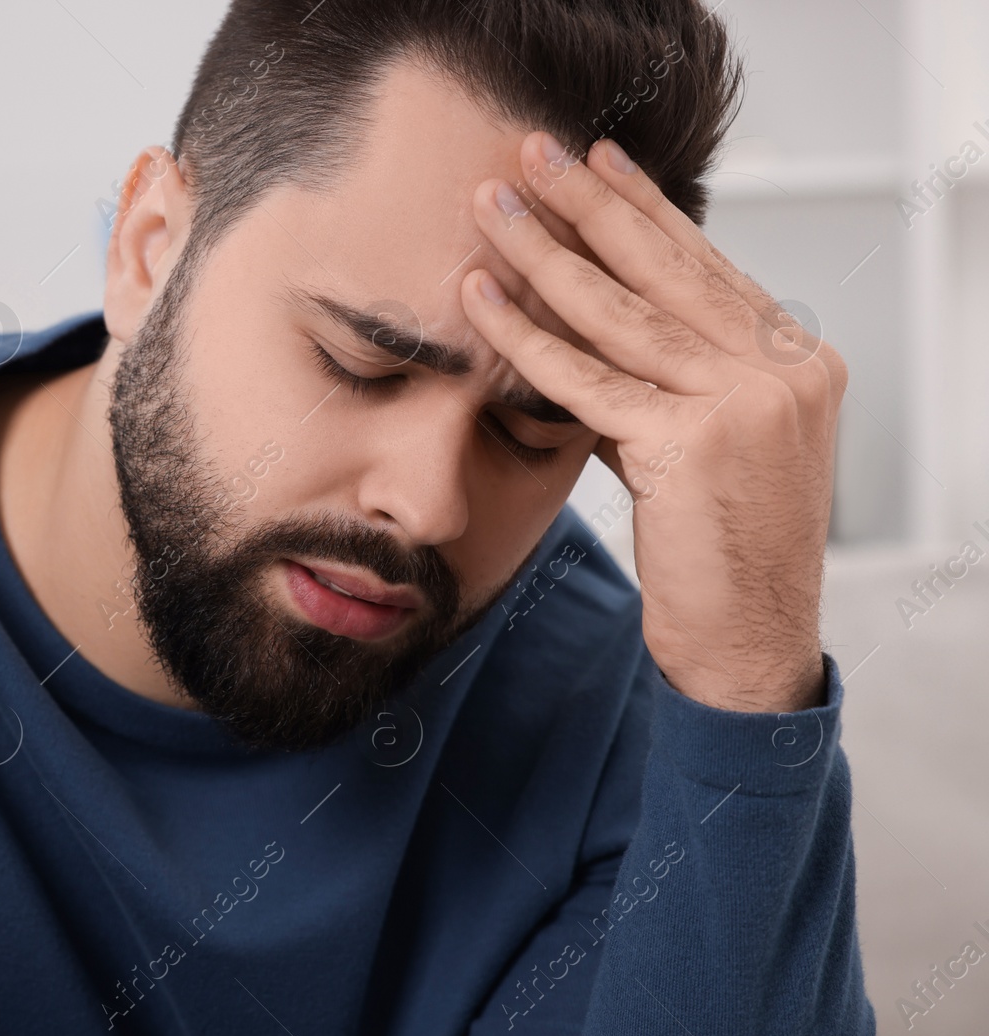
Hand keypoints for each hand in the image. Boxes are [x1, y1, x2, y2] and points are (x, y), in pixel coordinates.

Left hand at [460, 132, 841, 712]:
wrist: (749, 643)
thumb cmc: (718, 554)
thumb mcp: (699, 449)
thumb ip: (658, 385)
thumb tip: (581, 336)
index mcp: (798, 361)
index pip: (705, 266)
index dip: (644, 210)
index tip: (597, 161)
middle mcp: (783, 370)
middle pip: (664, 268)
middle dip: (589, 204)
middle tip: (532, 152)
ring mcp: (747, 401)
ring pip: (620, 311)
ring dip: (544, 251)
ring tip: (490, 203)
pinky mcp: (695, 441)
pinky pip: (587, 377)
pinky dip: (524, 335)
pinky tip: (477, 297)